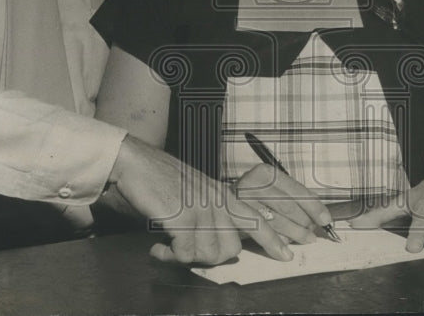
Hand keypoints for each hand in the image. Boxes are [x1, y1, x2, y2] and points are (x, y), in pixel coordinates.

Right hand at [109, 136, 292, 265]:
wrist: (137, 163)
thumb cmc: (163, 179)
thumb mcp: (197, 192)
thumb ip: (212, 213)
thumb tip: (218, 244)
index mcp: (223, 195)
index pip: (258, 219)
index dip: (273, 240)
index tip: (286, 255)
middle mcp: (217, 201)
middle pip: (231, 249)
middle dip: (211, 259)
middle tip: (188, 253)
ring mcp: (201, 208)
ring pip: (209, 255)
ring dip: (186, 258)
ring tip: (168, 249)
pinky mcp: (183, 217)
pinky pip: (185, 254)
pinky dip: (169, 256)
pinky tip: (157, 247)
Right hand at [233, 163, 334, 244]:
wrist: (216, 203)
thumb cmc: (250, 198)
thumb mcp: (269, 190)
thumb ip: (291, 197)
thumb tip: (318, 212)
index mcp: (264, 173)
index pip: (295, 190)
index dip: (313, 206)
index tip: (325, 218)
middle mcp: (251, 183)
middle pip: (287, 206)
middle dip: (304, 223)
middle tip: (313, 233)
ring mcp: (241, 201)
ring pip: (276, 221)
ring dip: (294, 234)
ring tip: (304, 240)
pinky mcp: (234, 219)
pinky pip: (262, 234)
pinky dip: (277, 243)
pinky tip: (284, 249)